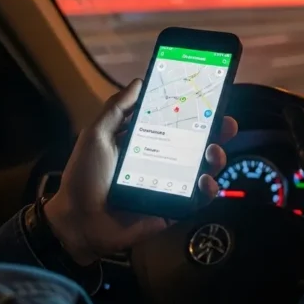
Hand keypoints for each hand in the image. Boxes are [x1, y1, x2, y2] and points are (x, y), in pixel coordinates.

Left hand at [46, 79, 238, 264]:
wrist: (78, 221)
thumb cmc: (84, 176)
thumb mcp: (96, 135)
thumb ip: (117, 109)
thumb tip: (139, 82)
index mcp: (144, 140)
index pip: (174, 121)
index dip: (193, 110)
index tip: (208, 98)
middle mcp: (160, 160)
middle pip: (195, 142)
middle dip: (215, 131)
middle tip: (225, 124)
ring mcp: (169, 184)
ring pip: (202, 168)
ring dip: (215, 158)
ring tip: (213, 153)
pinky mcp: (173, 208)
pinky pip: (197, 198)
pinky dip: (207, 189)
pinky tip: (205, 182)